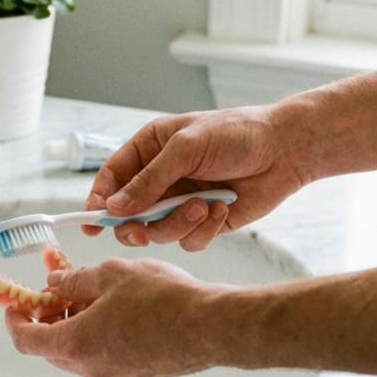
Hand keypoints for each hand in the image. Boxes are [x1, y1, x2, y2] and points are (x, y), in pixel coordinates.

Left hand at [3, 257, 234, 376]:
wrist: (211, 327)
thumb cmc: (163, 299)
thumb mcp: (111, 274)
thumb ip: (74, 280)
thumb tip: (54, 282)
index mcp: (75, 344)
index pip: (25, 340)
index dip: (14, 320)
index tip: (15, 303)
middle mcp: (90, 368)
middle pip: (51, 347)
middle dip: (47, 317)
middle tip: (57, 289)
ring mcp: (114, 376)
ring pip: (78, 351)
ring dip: (74, 324)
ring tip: (90, 293)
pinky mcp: (136, 375)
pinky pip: (103, 356)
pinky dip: (97, 335)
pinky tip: (115, 309)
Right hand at [86, 106, 311, 250]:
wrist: (285, 151)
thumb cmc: (236, 134)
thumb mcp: (186, 148)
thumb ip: (149, 179)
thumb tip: (115, 207)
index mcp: (149, 151)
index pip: (111, 179)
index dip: (98, 201)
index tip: (91, 222)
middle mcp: (160, 180)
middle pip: (128, 215)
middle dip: (136, 225)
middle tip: (142, 231)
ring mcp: (180, 203)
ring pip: (157, 233)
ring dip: (178, 224)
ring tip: (203, 206)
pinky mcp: (203, 223)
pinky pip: (187, 242)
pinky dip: (203, 230)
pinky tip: (222, 209)